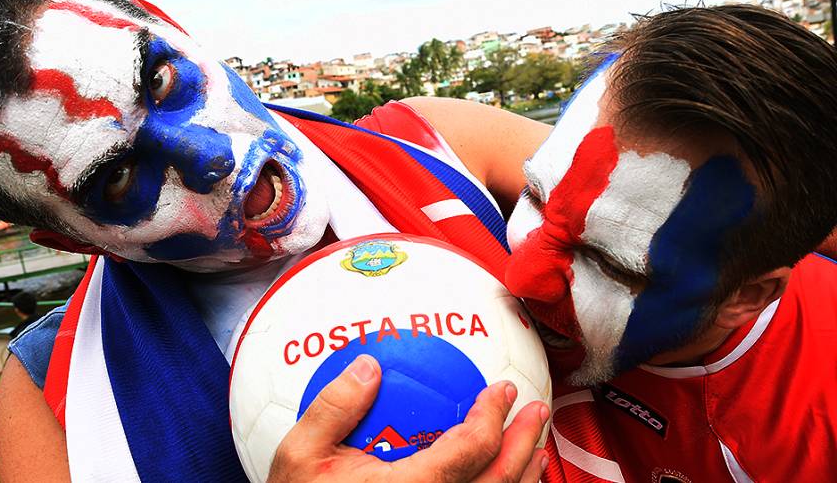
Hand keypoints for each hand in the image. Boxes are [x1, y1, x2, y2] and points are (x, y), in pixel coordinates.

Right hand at [268, 354, 549, 482]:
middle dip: (525, 442)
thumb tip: (368, 364)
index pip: (469, 453)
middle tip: (536, 409)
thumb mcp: (300, 454)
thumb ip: (333, 408)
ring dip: (525, 471)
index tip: (500, 390)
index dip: (492, 418)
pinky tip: (514, 479)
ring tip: (536, 442)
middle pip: (500, 482)